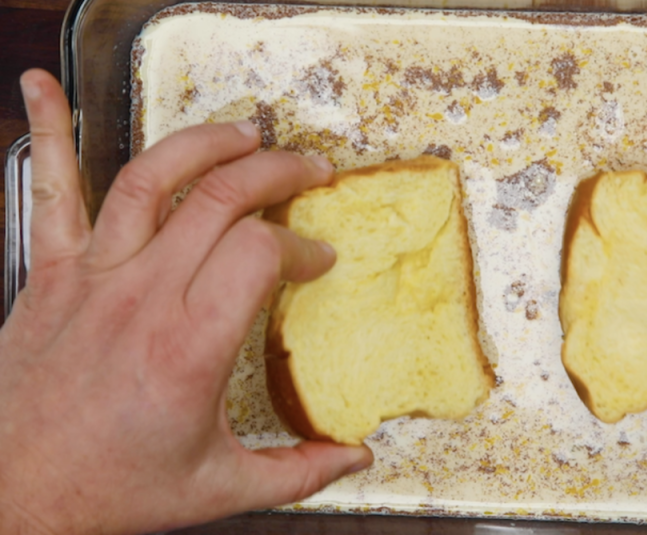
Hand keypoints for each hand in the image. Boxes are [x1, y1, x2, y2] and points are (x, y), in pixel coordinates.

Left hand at [0, 70, 371, 534]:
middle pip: (220, 199)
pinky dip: (45, 135)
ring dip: (202, 143)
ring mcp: (93, 279)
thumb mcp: (220, 488)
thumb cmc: (111, 491)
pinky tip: (40, 89)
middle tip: (308, 170)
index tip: (316, 259)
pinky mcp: (51, 275)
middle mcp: (143, 298)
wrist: (16, 498)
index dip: (301, 246)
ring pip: (149, 180)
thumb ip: (300, 470)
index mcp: (191, 346)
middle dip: (276, 172)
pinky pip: (49, 194)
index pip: (260, 253)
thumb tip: (357, 456)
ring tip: (242, 132)